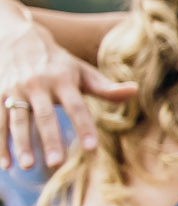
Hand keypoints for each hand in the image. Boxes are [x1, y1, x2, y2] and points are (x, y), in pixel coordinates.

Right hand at [2, 10, 132, 170]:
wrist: (16, 38)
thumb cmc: (58, 63)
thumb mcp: (81, 71)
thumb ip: (105, 87)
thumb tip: (135, 91)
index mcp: (62, 80)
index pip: (76, 106)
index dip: (84, 127)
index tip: (91, 149)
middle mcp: (37, 85)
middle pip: (45, 115)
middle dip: (49, 139)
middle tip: (56, 163)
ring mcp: (14, 90)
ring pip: (17, 119)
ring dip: (20, 144)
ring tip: (26, 166)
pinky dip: (0, 143)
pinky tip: (5, 164)